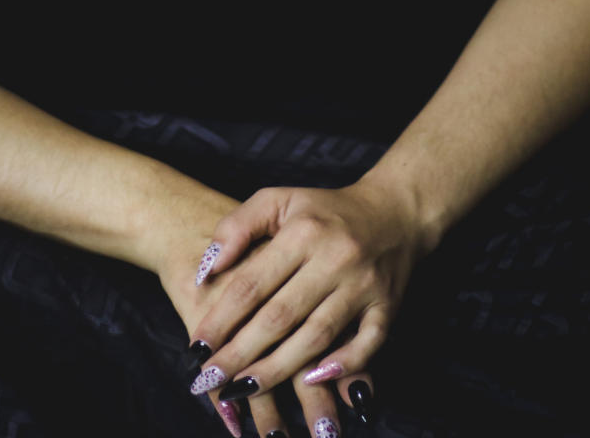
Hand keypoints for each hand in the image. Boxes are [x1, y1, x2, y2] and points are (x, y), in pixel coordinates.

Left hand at [185, 181, 427, 431]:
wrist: (393, 211)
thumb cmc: (324, 211)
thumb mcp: (278, 200)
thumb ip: (238, 227)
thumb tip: (205, 269)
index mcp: (303, 231)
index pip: (253, 282)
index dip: (222, 317)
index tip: (196, 346)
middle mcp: (334, 258)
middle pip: (280, 316)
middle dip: (241, 353)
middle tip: (210, 379)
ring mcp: (363, 285)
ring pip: (316, 336)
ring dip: (278, 368)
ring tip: (244, 389)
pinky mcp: (387, 305)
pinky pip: (367, 343)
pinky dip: (343, 364)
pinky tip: (313, 381)